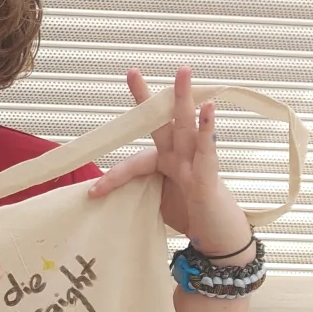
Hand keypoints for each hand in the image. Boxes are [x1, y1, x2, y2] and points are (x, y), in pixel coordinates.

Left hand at [89, 67, 252, 259]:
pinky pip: (207, 149)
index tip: (94, 192)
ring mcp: (195, 163)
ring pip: (187, 126)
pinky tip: (208, 109)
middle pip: (162, 123)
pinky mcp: (209, 175)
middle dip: (148, 98)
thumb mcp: (159, 204)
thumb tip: (113, 200)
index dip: (113, 177)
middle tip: (132, 72)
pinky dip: (207, 129)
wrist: (218, 239)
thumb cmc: (192, 216)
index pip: (135, 161)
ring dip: (183, 99)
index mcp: (165, 164)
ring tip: (183, 72)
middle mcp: (180, 157)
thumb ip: (142, 192)